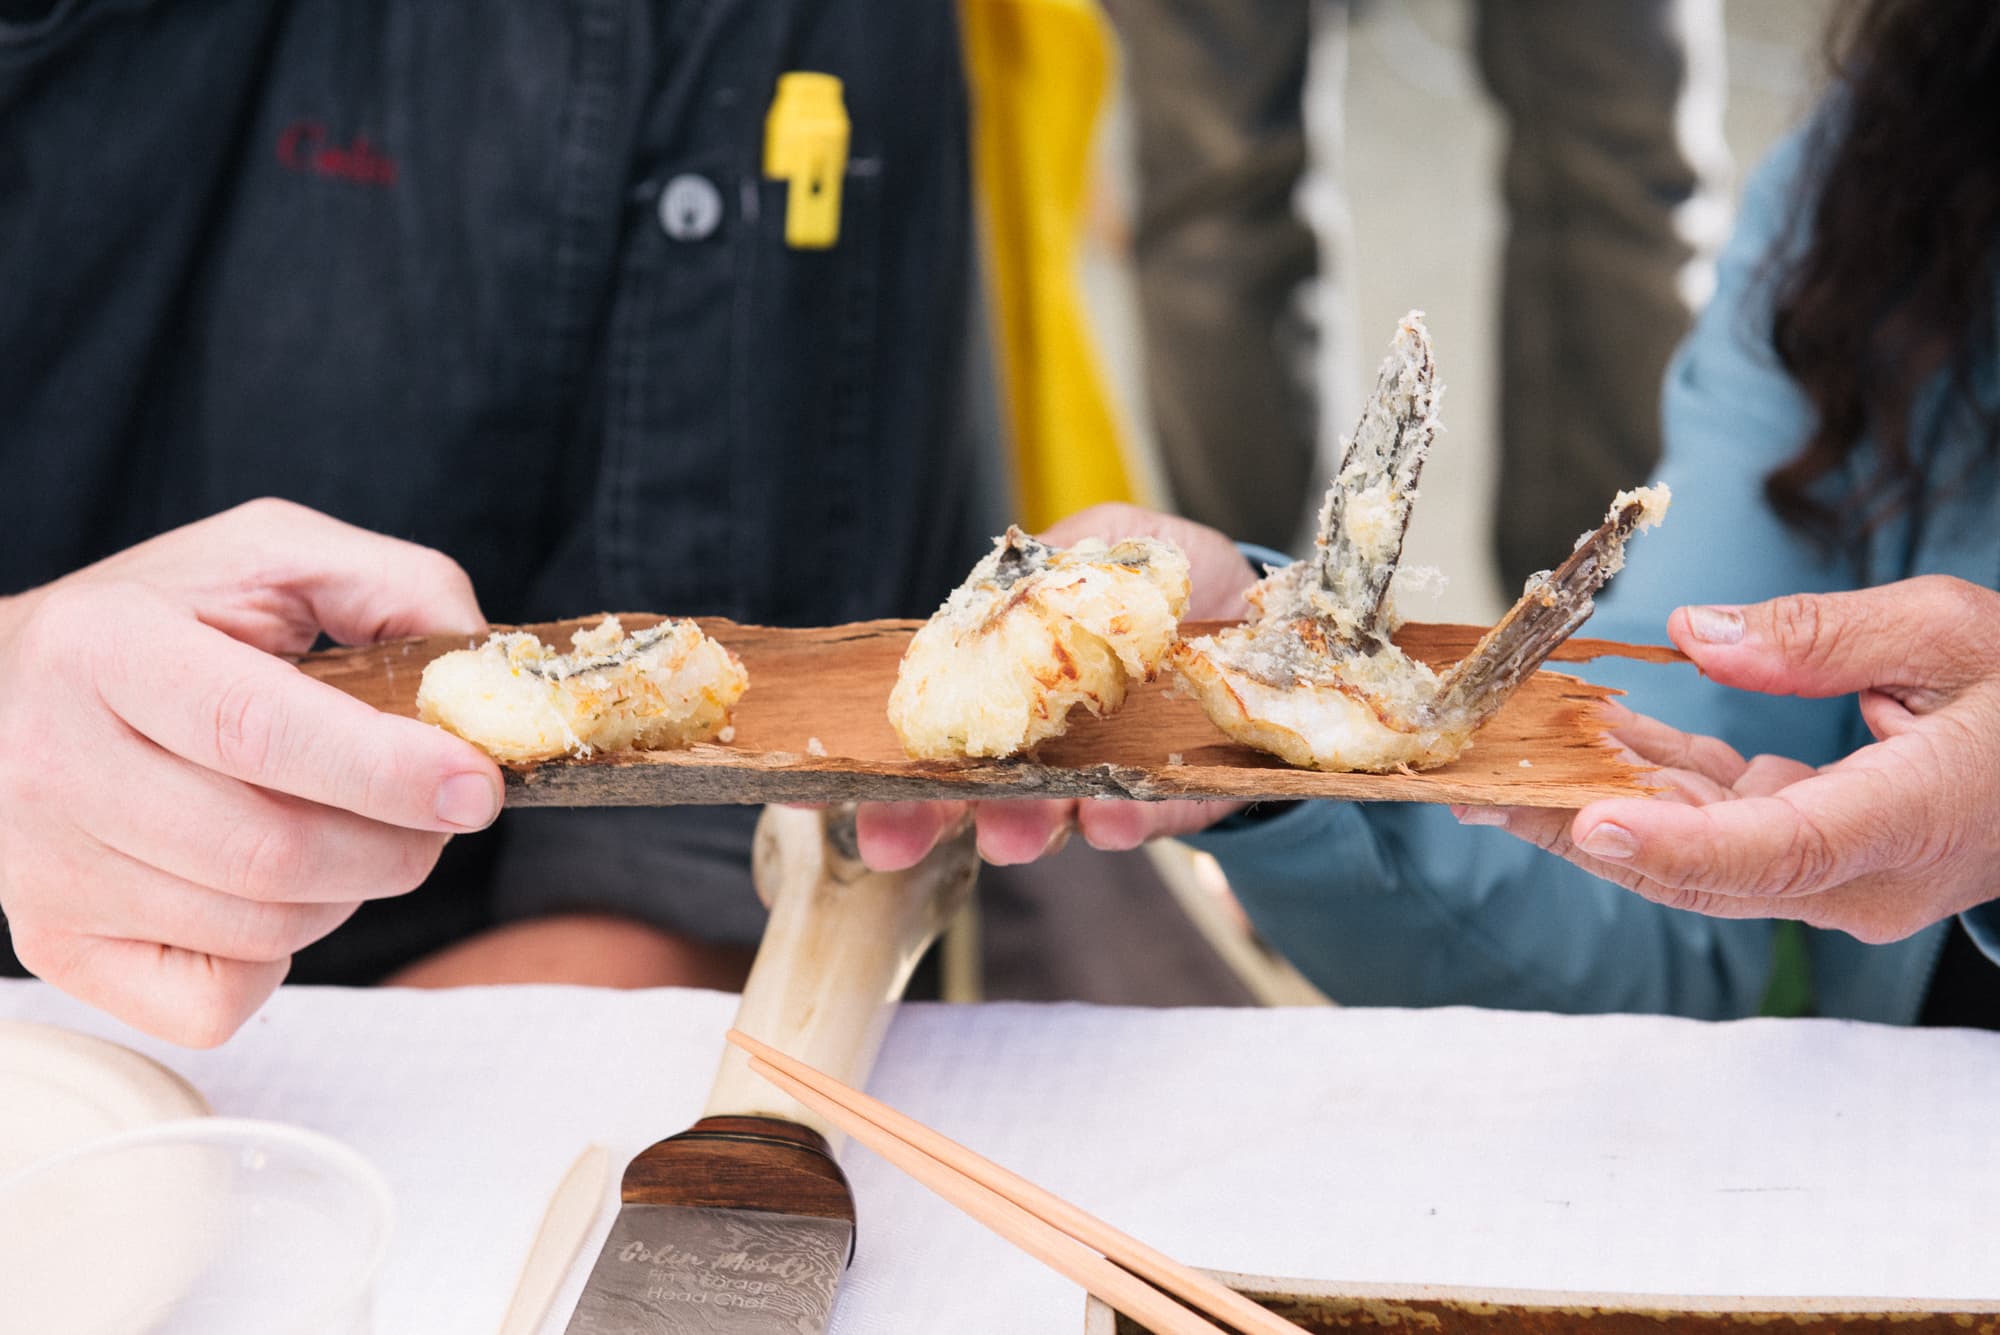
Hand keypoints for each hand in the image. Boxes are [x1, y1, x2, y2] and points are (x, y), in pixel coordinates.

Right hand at [0, 499, 502, 1044]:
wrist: (5, 686)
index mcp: (108, 649)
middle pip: (270, 851)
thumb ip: (396, 587)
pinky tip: (276, 889)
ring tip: (355, 832)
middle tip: (441, 812)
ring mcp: (47, 870)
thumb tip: (485, 664)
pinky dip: (279, 958)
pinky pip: (212, 1003)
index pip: (257, 731)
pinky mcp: (57, 946)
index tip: (477, 786)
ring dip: (351, 892)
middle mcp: (55, 763)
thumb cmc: (164, 619)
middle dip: (397, 844)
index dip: (386, 770)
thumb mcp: (273, 556)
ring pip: (258, 929)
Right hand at [858, 504, 1258, 870]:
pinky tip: (1109, 823)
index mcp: (1013, 682)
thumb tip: (1002, 594)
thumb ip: (1055, 561)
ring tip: (1008, 835)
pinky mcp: (1186, 792)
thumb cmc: (1163, 575)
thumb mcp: (1107, 541)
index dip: (890, 771)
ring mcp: (1114, 773)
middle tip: (894, 841)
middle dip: (932, 817)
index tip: (844, 801)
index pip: (939, 728)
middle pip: (978, 790)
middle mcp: (1051, 743)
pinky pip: (1156, 813)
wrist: (1264, 611)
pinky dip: (1131, 820)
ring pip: (1058, 810)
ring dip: (1026, 823)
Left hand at [1456, 577, 1999, 942]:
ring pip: (1690, 851)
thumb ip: (1824, 637)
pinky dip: (1645, 782)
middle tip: (1475, 790)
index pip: (1779, 850)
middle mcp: (1861, 874)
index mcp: (1911, 819)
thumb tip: (1695, 638)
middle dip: (1577, 828)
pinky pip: (1713, 822)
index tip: (1589, 820)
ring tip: (1492, 767)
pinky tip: (1579, 741)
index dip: (1677, 843)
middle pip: (1701, 865)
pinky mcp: (1810, 850)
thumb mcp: (1952, 632)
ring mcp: (1832, 875)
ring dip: (1590, 805)